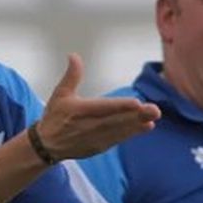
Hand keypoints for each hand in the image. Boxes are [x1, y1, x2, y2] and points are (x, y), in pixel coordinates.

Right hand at [36, 54, 159, 160]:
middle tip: (154, 110)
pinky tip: (146, 127)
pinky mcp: (100, 146)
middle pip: (117, 120)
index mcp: (80, 111)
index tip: (136, 103)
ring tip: (153, 118)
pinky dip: (132, 133)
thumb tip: (74, 55)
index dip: (121, 106)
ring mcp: (95, 137)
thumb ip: (71, 76)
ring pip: (120, 130)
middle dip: (137, 116)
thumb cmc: (54, 117)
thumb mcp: (60, 94)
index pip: (104, 108)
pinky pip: (119, 139)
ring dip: (138, 125)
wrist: (47, 146)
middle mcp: (89, 125)